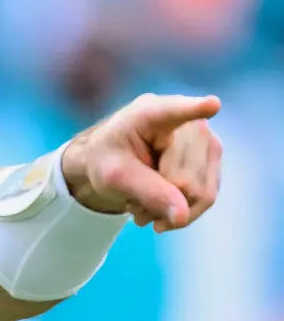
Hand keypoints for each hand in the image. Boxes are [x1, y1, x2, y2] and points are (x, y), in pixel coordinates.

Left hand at [61, 93, 222, 232]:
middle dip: (161, 202)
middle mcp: (187, 122)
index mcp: (151, 114)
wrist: (115, 163)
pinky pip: (206, 196)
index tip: (211, 104)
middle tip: (133, 205)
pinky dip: (182, 209)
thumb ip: (147, 192)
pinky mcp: (212, 158)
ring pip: (202, 192)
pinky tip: (160, 206)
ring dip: (171, 209)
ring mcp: (206, 139)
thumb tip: (183, 216)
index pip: (176, 111)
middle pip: (187, 180)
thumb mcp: (114, 177)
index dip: (195, 109)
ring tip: (143, 207)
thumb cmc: (108, 159)